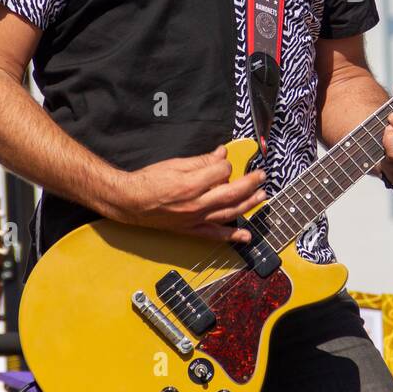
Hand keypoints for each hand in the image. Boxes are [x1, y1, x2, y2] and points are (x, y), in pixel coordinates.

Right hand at [112, 147, 267, 243]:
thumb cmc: (149, 180)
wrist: (130, 202)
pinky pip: (215, 235)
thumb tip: (222, 154)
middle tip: (262, 176)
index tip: (223, 160)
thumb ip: (201, 160)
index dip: (225, 164)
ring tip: (262, 196)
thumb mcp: (175, 163)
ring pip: (229, 213)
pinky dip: (232, 237)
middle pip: (232, 193)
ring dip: (249, 205)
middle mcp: (196, 204)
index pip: (221, 172)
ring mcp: (195, 219)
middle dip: (250, 183)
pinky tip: (247, 236)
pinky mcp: (191, 230)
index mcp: (191, 184)